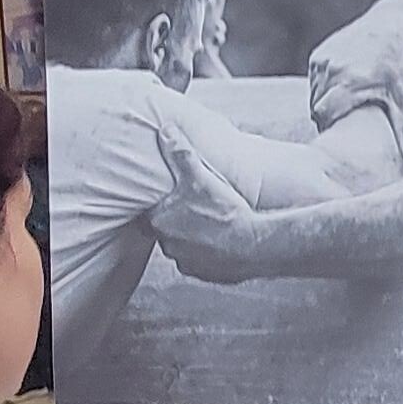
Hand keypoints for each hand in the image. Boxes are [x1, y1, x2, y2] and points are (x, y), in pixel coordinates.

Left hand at [151, 132, 266, 282]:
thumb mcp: (200, 176)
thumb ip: (180, 153)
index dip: (158, 205)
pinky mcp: (203, 274)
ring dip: (190, 239)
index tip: (168, 199)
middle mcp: (167, 245)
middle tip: (192, 209)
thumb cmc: (225, 211)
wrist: (255, 245)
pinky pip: (198, 263)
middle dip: (175, 221)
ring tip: (208, 226)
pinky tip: (219, 243)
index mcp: (160, 221)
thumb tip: (166, 129)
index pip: (147, 213)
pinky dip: (206, 254)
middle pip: (164, 231)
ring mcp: (185, 262)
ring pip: (181, 248)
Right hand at [306, 3, 402, 131]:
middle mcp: (335, 68)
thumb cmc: (396, 69)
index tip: (336, 138)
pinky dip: (322, 90)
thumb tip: (400, 158)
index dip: (328, 128)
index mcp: (353, 80)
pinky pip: (313, 81)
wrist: (387, 28)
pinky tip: (335, 93)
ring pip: (314, 94)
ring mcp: (324, 60)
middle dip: (325, 119)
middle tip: (337, 129)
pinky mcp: (318, 55)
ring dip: (323, 105)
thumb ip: (396, 126)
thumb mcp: (399, 97)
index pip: (326, 114)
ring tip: (338, 112)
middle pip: (318, 107)